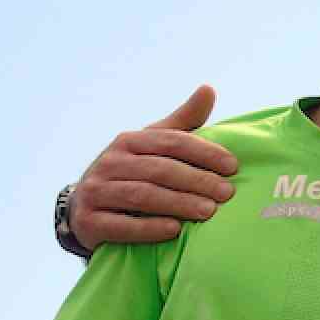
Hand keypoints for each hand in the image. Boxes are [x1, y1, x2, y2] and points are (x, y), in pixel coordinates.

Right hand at [70, 85, 237, 250]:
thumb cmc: (132, 174)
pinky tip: (174, 230)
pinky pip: (121, 225)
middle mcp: (110, 162)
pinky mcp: (89, 221)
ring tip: (209, 212)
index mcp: (129, 141)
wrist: (86, 209)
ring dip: (178, 203)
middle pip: (159, 170)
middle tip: (227, 193)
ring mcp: (96, 191)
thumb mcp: (153, 147)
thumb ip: (182, 123)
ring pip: (142, 196)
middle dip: (197, 180)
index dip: (203, 152)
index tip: (233, 166)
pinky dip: (148, 228)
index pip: (171, 141)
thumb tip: (209, 88)